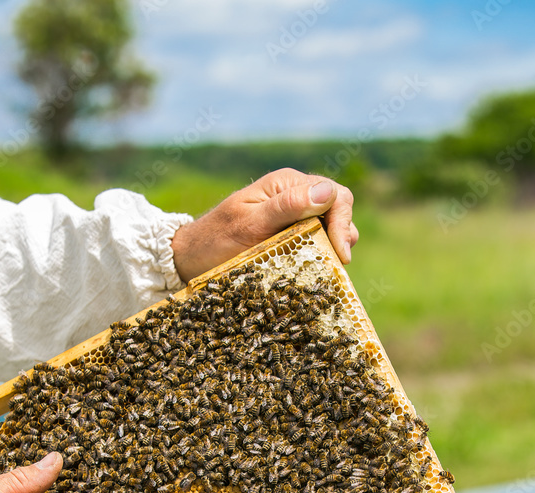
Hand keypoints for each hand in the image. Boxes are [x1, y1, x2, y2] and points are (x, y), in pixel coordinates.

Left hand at [171, 167, 357, 281]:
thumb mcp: (250, 224)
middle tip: (340, 262)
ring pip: (329, 224)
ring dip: (335, 243)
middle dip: (343, 233)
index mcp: (286, 184)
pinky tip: (319, 266)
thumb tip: (327, 190)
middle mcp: (292, 194)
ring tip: (333, 264)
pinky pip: (315, 238)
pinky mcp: (287, 233)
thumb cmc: (215, 240)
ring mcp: (291, 214)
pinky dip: (323, 251)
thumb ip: (287, 206)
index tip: (340, 254)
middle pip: (337, 208)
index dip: (342, 223)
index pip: (335, 195)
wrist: (191, 257)